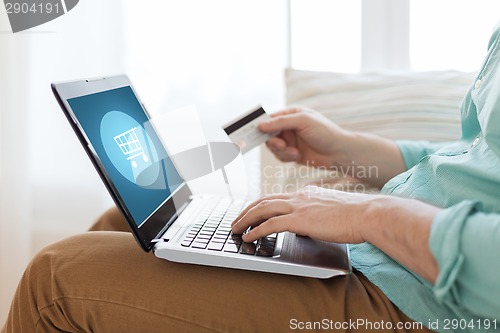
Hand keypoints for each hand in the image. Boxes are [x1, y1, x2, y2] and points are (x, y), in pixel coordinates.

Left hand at [231, 186, 372, 243]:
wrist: (367, 213)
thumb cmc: (355, 215)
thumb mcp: (330, 211)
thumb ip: (314, 215)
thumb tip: (306, 225)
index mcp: (305, 194)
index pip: (275, 198)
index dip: (259, 205)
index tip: (250, 213)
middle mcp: (298, 197)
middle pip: (263, 201)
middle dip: (246, 211)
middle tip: (235, 221)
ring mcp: (298, 206)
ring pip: (262, 210)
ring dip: (245, 220)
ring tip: (236, 229)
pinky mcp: (300, 219)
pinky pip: (270, 224)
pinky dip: (256, 230)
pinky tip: (249, 237)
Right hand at [260, 107, 349, 168]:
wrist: (338, 152)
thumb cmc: (324, 132)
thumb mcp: (302, 121)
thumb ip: (281, 122)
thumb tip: (261, 125)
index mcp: (291, 114)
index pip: (270, 117)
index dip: (261, 124)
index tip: (253, 130)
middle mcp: (289, 127)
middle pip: (268, 133)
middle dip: (273, 141)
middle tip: (280, 145)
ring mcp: (290, 140)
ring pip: (273, 146)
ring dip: (281, 151)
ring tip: (294, 152)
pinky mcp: (291, 153)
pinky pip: (279, 156)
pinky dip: (286, 157)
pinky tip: (297, 156)